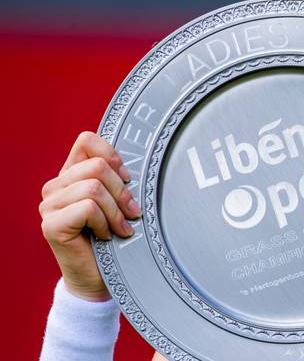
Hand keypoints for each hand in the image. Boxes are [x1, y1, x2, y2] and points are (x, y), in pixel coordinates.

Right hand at [39, 131, 140, 300]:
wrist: (100, 278)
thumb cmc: (114, 240)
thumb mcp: (120, 202)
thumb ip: (119, 180)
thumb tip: (137, 164)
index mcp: (71, 175)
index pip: (87, 140)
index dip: (112, 154)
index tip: (128, 178)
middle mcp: (55, 187)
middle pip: (96, 166)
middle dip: (122, 191)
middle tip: (131, 213)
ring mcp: (49, 206)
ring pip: (93, 187)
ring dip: (115, 211)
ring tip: (120, 228)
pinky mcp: (50, 224)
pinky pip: (87, 208)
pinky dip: (104, 222)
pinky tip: (106, 236)